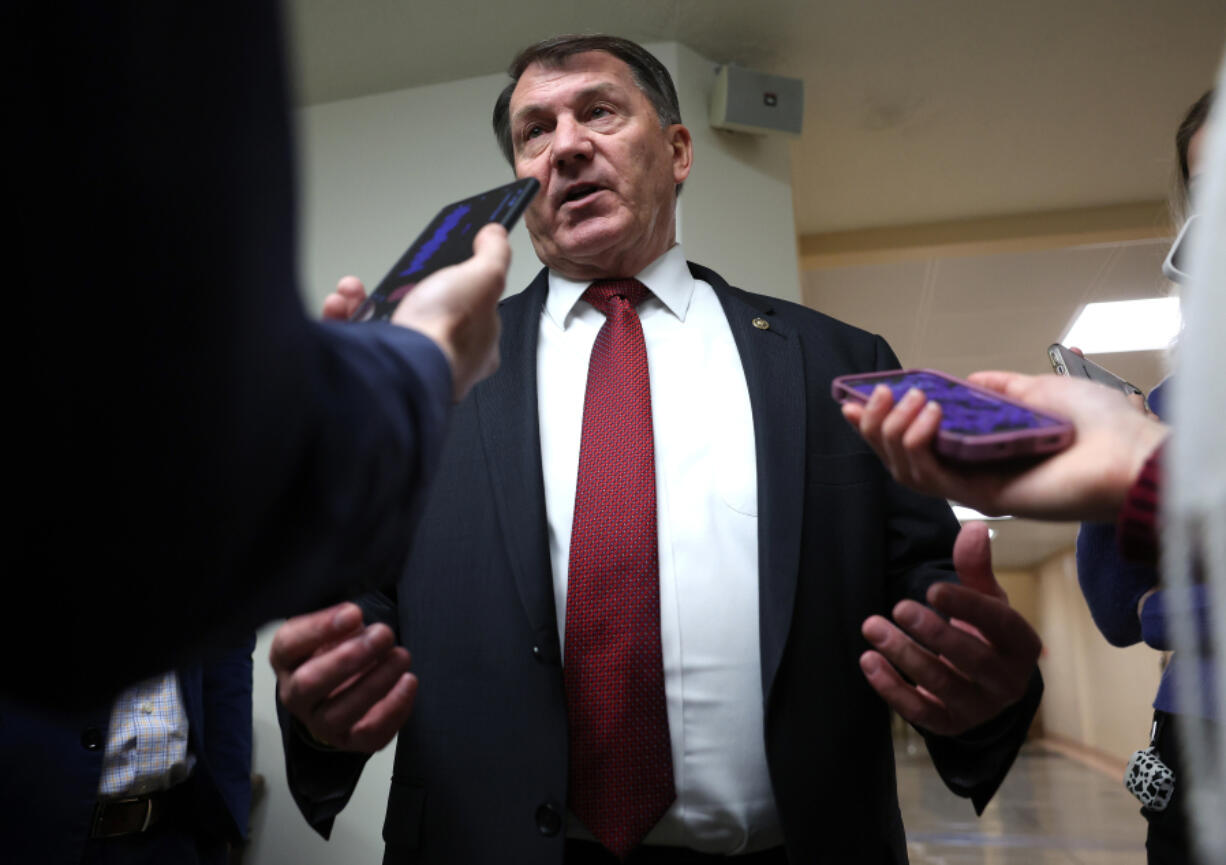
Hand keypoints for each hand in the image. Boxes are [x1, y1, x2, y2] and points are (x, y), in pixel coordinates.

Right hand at [270, 602, 415, 752]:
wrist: (341, 689)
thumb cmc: (337, 650)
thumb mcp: (332, 628)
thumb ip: (339, 621)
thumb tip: (353, 618)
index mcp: (286, 660)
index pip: (289, 644)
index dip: (321, 628)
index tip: (354, 613)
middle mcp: (294, 695)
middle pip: (309, 683)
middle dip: (350, 657)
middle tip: (383, 634)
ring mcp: (318, 723)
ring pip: (339, 713)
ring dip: (376, 683)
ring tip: (401, 657)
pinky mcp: (348, 740)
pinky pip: (369, 734)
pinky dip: (394, 709)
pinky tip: (408, 682)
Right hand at [322, 223, 511, 401]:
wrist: (403, 364)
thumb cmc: (447, 332)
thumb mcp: (483, 278)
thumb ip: (494, 255)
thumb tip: (496, 236)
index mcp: (480, 346)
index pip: (479, 315)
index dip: (463, 289)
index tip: (446, 269)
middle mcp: (446, 360)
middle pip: (426, 314)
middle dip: (403, 287)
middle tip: (396, 277)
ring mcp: (410, 363)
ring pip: (386, 324)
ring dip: (365, 298)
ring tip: (357, 289)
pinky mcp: (377, 365)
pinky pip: (359, 338)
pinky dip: (345, 315)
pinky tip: (343, 303)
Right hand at [842, 371, 1168, 522]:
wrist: (1131, 456)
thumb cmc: (1100, 428)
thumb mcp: (1041, 392)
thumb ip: (1001, 389)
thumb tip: (969, 381)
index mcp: (980, 452)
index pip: (915, 443)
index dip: (880, 424)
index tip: (853, 399)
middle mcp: (971, 473)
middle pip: (899, 459)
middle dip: (876, 427)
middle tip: (875, 395)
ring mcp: (974, 488)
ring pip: (906, 470)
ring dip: (893, 432)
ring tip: (906, 400)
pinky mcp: (982, 498)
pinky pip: (932, 475)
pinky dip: (918, 444)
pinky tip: (927, 413)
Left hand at [859, 522, 1041, 735]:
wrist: (985, 687)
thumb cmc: (985, 634)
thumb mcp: (986, 600)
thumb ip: (975, 567)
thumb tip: (972, 528)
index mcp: (1022, 645)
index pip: (1000, 624)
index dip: (967, 606)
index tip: (931, 588)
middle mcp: (1008, 681)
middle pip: (972, 659)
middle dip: (933, 633)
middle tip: (899, 608)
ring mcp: (979, 708)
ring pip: (943, 685)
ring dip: (904, 655)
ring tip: (872, 627)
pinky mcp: (950, 725)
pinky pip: (921, 712)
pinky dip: (892, 688)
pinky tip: (869, 661)